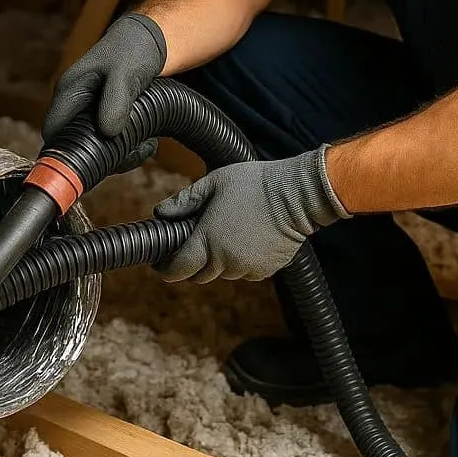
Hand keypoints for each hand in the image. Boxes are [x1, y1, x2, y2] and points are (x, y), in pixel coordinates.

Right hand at [42, 11, 166, 145]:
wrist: (152, 40)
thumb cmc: (134, 49)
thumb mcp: (125, 72)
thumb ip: (116, 101)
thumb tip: (107, 132)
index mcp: (69, 91)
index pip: (53, 132)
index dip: (67, 152)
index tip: (98, 163)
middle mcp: (76, 104)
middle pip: (76, 145)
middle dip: (104, 158)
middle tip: (134, 153)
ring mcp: (92, 112)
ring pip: (97, 147)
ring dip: (121, 154)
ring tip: (147, 146)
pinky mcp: (109, 117)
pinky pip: (112, 142)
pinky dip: (129, 148)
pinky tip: (149, 143)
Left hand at [152, 145, 349, 283]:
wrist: (296, 194)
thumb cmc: (254, 183)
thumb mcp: (214, 182)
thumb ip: (185, 199)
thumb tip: (161, 213)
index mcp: (207, 241)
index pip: (177, 270)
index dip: (166, 268)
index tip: (161, 261)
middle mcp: (225, 261)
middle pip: (199, 275)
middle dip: (193, 261)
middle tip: (196, 238)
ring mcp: (246, 269)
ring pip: (223, 273)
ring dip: (219, 260)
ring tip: (227, 232)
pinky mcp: (265, 271)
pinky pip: (245, 272)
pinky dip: (241, 261)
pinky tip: (248, 237)